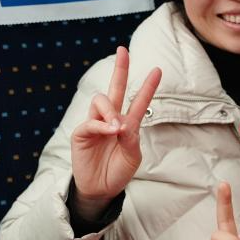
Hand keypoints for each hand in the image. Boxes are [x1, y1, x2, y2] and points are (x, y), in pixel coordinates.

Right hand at [70, 46, 161, 217]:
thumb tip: (121, 123)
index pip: (139, 101)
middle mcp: (111, 119)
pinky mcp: (82, 133)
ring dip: (110, 110)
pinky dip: (101, 125)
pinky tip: (109, 130)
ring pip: (101, 101)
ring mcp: (95, 124)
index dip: (148, 86)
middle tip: (123, 50)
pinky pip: (90, 122)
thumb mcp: (133, 156)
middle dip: (120, 69)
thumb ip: (131, 139)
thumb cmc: (118, 171)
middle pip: (116, 88)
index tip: (158, 70)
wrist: (101, 189)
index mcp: (128, 124)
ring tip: (116, 127)